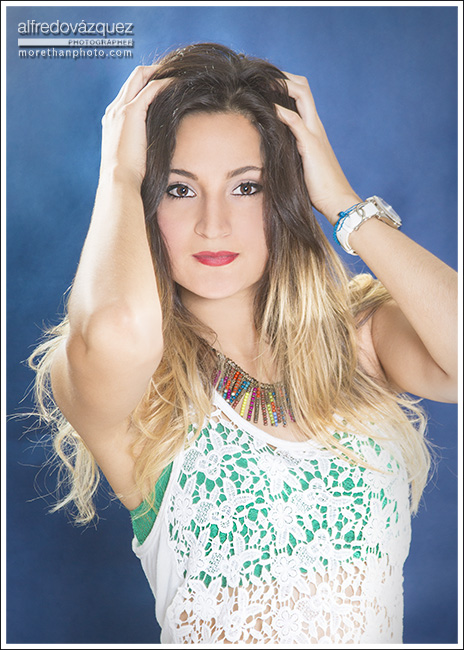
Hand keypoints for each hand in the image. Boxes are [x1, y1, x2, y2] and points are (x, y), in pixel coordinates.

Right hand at [99, 65, 171, 189]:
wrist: (119, 181)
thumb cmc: (129, 178)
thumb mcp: (135, 159)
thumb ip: (143, 148)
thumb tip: (159, 153)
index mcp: (113, 121)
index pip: (130, 93)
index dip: (147, 85)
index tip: (167, 87)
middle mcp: (114, 110)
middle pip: (134, 78)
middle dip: (154, 72)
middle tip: (176, 74)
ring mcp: (120, 109)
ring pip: (141, 76)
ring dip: (161, 73)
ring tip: (180, 75)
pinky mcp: (130, 112)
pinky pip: (151, 88)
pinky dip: (166, 83)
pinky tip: (180, 84)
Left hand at [275, 72, 360, 224]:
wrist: (338, 201)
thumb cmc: (319, 189)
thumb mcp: (301, 165)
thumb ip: (291, 154)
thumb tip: (272, 152)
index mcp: (313, 130)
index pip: (302, 96)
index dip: (285, 85)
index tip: (265, 85)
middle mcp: (315, 126)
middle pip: (303, 87)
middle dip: (283, 77)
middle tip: (261, 77)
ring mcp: (315, 133)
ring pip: (302, 96)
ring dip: (282, 85)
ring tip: (262, 82)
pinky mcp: (311, 146)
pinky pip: (296, 122)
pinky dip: (282, 112)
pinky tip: (269, 108)